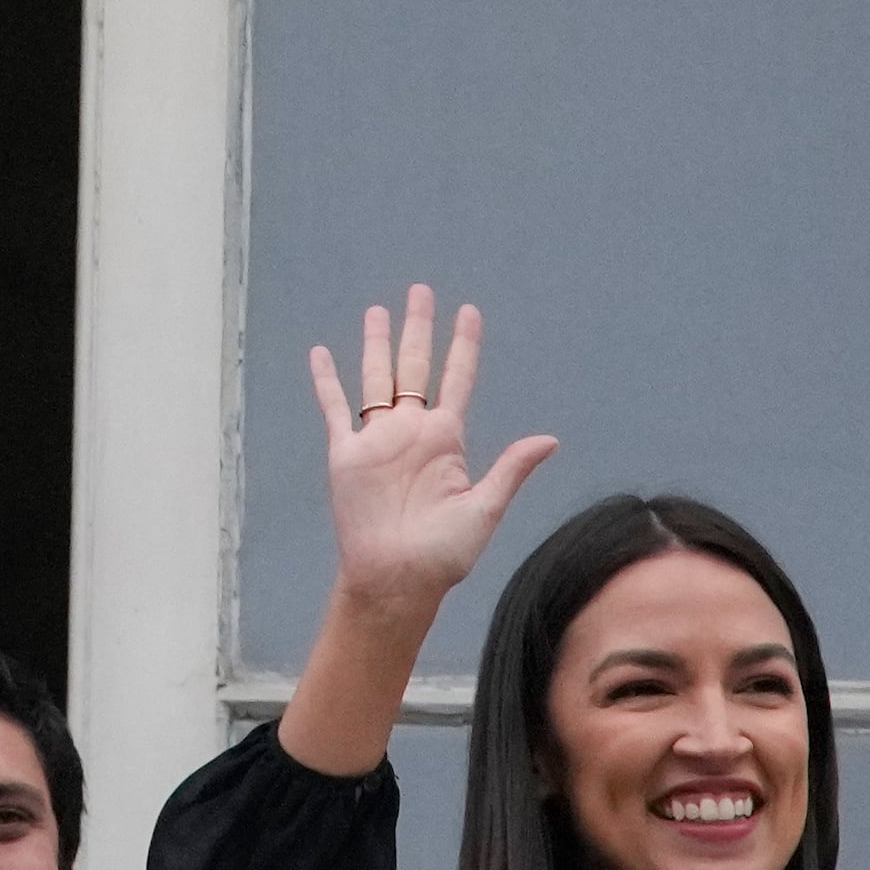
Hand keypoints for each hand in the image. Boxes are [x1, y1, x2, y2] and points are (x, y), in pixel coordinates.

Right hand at [312, 287, 558, 618]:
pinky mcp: (346, 454)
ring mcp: (378, 440)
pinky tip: (320, 354)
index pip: (457, 379)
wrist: (396, 578)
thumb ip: (510, 470)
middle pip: (415, 366)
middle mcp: (412, 431)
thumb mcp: (483, 508)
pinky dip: (326, 381)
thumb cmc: (443, 553)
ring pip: (375, 378)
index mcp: (446, 439)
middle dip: (418, 328)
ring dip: (375, 344)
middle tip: (420, 291)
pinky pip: (334, 409)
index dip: (463, 346)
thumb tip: (549, 440)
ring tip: (377, 310)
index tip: (468, 311)